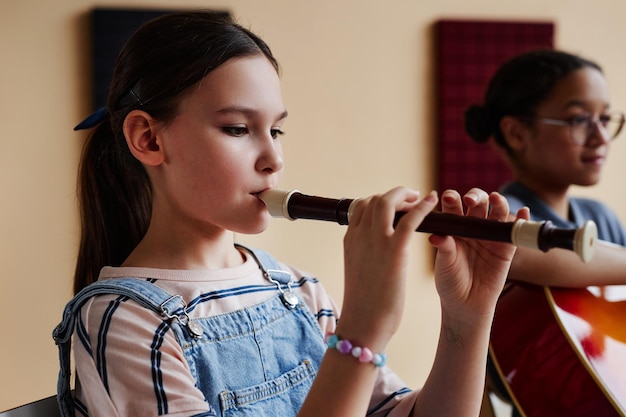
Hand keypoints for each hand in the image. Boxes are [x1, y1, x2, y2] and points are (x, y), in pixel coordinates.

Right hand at [336, 187, 438, 350]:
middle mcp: (360, 235)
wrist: (362, 324)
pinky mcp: (394, 250)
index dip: (379, 201)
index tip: (395, 207)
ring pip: (388, 202)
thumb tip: (375, 255)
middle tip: (411, 199)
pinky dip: (423, 207)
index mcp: (351, 240)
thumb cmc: (364, 305)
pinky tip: (433, 201)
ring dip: (405, 196)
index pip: (361, 206)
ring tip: (420, 198)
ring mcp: (375, 241)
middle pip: (374, 200)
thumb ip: (365, 256)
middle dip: (394, 195)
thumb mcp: (359, 272)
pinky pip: (410, 219)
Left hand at [430, 188, 529, 320]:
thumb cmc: (450, 282)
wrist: (466, 305)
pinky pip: (515, 232)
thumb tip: (436, 236)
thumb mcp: (444, 264)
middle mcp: (472, 228)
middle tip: (470, 200)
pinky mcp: (506, 249)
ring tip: (496, 198)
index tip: (449, 198)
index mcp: (453, 228)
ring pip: (497, 213)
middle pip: (477, 204)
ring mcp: (490, 237)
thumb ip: (444, 248)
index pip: (453, 206)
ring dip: (499, 202)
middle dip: (475, 196)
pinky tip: (524, 212)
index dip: (452, 199)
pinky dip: (522, 220)